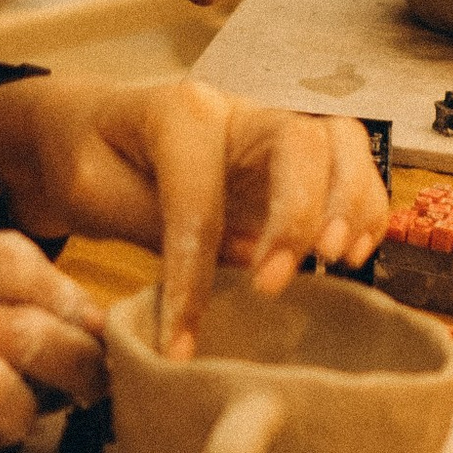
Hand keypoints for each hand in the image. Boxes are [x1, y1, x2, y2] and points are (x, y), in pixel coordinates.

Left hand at [0, 74, 388, 353]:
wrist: (88, 126)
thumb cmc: (86, 156)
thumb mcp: (90, 189)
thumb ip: (151, 223)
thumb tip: (212, 280)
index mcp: (180, 110)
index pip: (200, 194)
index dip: (193, 275)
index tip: (181, 342)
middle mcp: (238, 109)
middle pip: (300, 140)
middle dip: (298, 215)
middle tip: (277, 284)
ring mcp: (271, 129)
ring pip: (342, 141)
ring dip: (351, 203)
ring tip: (337, 262)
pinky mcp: (292, 159)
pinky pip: (351, 166)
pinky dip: (366, 207)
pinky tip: (350, 256)